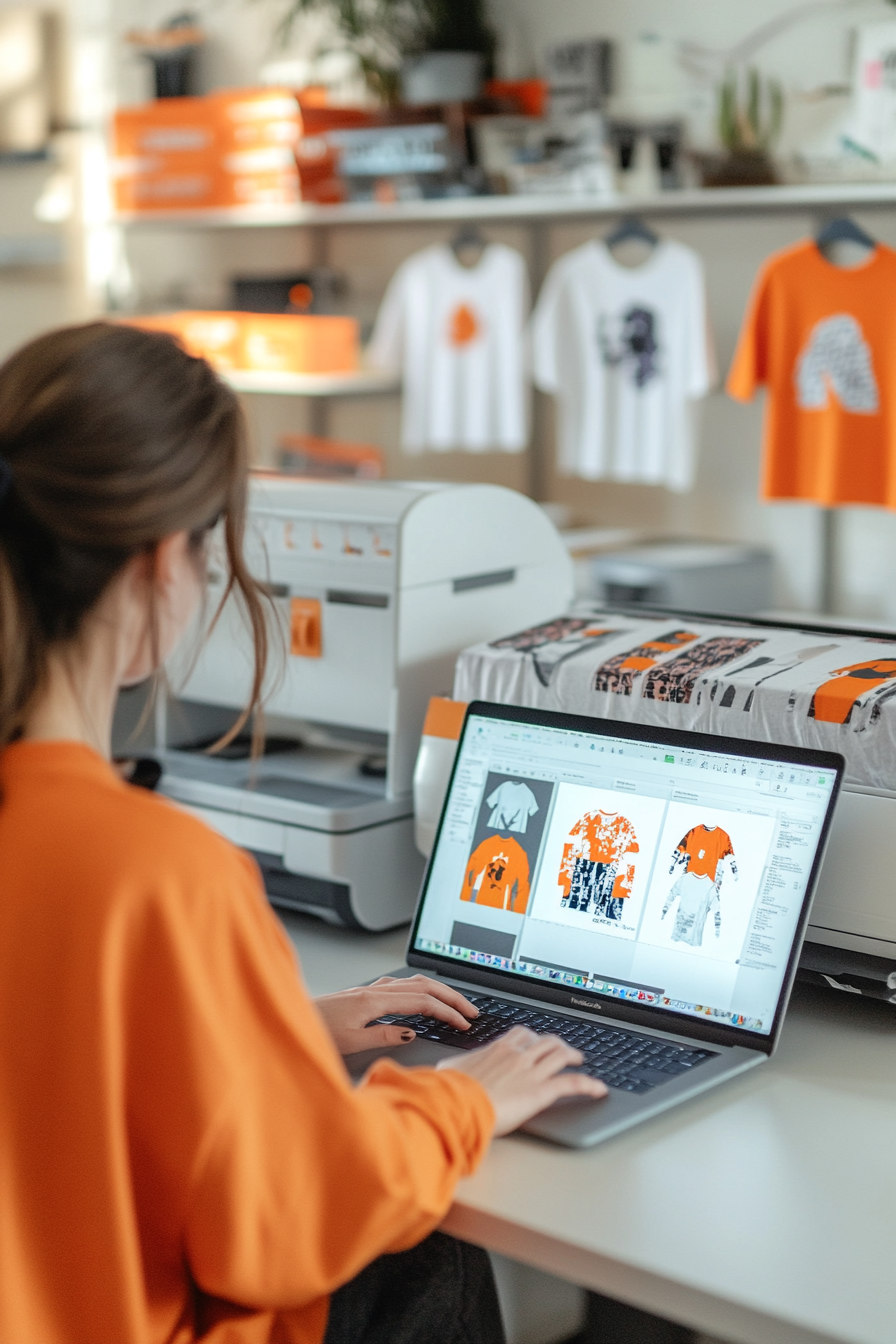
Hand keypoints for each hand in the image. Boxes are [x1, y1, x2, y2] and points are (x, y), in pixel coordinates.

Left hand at [315, 975, 478, 1055]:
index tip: (464, 1024)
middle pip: (423, 985)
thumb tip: (412, 1031)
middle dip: (451, 996)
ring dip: (437, 991)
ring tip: (453, 1004)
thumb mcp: (351, 1042)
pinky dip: (418, 990)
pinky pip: (400, 986)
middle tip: (471, 1010)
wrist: (288, 1020)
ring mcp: (368, 990)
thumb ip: (383, 1036)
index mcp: (373, 1000)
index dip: (447, 1012)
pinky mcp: (363, 994)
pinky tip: (419, 999)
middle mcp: (373, 990)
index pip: (422, 1002)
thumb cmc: (314, 1032)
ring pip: (413, 982)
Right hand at [438, 1027, 607, 1135]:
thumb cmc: (451, 1088)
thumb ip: (458, 1065)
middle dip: (557, 1044)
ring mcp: (531, 1071)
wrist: (457, 1101)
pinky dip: (588, 1084)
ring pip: (560, 1055)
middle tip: (564, 1050)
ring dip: (573, 1056)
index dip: (533, 1037)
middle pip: (545, 1041)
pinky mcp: (541, 1091)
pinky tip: (598, 1088)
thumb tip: (447, 1068)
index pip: (522, 1034)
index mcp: (498, 1047)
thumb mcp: (450, 1068)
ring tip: (579, 1061)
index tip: (536, 1041)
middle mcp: (518, 1055)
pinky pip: (571, 1083)